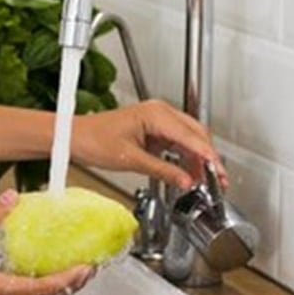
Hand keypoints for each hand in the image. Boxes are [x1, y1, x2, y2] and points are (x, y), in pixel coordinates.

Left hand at [69, 99, 223, 189]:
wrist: (74, 137)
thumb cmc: (93, 140)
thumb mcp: (131, 160)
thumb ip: (163, 171)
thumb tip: (186, 181)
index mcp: (156, 114)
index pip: (192, 137)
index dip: (209, 157)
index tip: (219, 173)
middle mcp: (160, 112)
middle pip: (196, 135)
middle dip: (209, 158)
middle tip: (218, 180)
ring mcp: (157, 119)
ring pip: (189, 138)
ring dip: (198, 158)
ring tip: (206, 180)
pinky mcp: (153, 129)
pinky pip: (177, 142)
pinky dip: (185, 157)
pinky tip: (189, 172)